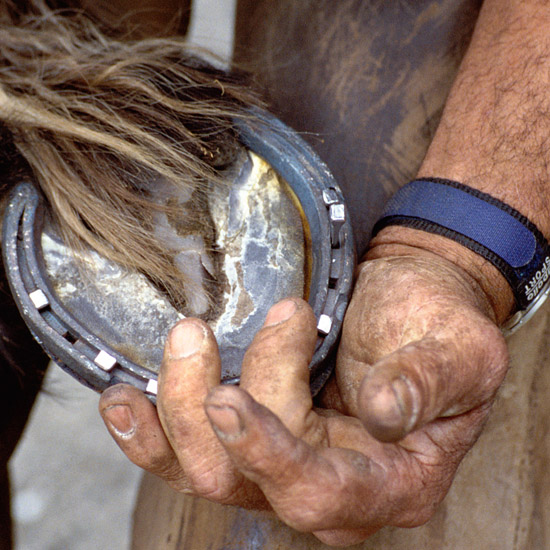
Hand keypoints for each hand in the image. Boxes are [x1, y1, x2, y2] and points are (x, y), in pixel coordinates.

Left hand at [99, 250, 507, 546]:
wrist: (412, 302)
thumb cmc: (438, 326)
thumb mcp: (457, 351)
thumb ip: (426, 383)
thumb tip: (383, 411)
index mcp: (393, 480)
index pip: (322, 492)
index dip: (270, 456)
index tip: (229, 400)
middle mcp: (331, 485)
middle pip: (247, 482)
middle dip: (217, 407)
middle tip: (210, 332)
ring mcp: (284, 463)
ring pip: (205, 470)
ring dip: (174, 410)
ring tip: (182, 341)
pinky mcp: (252, 435)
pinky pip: (189, 452)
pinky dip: (148, 431)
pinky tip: (124, 399)